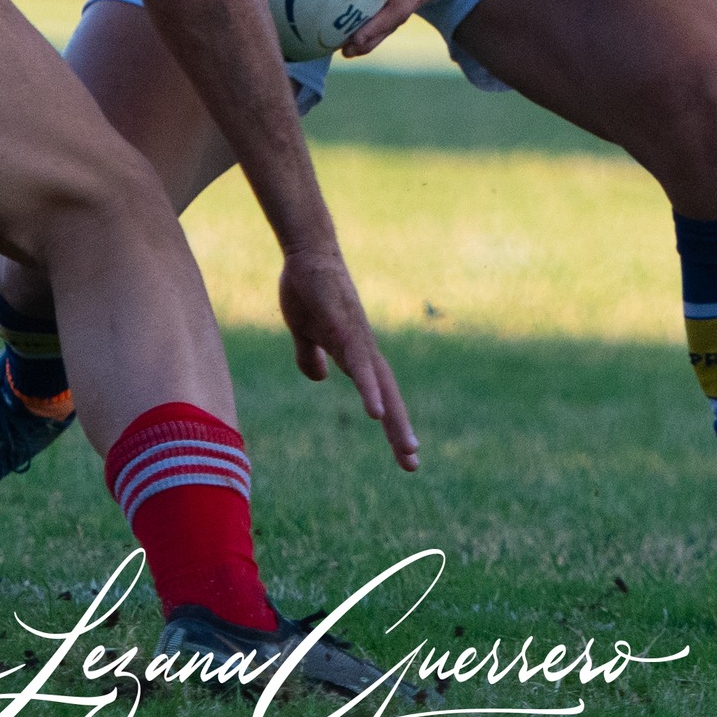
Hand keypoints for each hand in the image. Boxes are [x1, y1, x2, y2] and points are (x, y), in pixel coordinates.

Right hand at [277, 245, 419, 471]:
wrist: (308, 252)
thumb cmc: (309, 288)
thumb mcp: (304, 331)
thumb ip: (311, 354)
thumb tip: (319, 377)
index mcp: (355, 353)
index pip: (380, 393)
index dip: (392, 423)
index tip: (404, 455)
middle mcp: (363, 348)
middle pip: (388, 395)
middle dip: (400, 430)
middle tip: (412, 463)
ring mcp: (356, 338)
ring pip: (380, 384)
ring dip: (394, 416)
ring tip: (405, 446)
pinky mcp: (343, 327)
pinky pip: (359, 365)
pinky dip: (370, 389)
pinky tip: (376, 411)